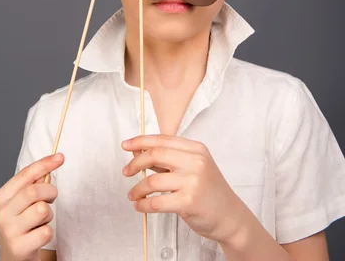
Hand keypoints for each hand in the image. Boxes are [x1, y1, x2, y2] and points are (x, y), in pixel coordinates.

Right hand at [0, 153, 64, 260]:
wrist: (13, 257)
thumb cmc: (22, 224)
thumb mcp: (22, 203)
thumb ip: (33, 184)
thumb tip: (53, 163)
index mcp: (1, 197)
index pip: (25, 174)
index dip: (44, 164)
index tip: (60, 157)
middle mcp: (2, 213)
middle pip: (34, 191)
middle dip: (50, 192)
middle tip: (50, 199)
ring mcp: (9, 231)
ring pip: (42, 210)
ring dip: (48, 215)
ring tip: (40, 221)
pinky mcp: (19, 248)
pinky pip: (46, 231)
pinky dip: (47, 232)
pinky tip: (38, 236)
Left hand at [121, 134, 245, 243]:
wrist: (230, 216)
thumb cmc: (209, 191)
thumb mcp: (193, 167)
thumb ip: (168, 159)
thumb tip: (138, 152)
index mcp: (196, 148)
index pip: (162, 139)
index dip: (140, 141)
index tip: (126, 145)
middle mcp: (195, 161)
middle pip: (155, 154)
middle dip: (135, 163)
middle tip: (126, 172)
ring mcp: (193, 181)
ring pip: (152, 181)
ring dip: (137, 189)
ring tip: (133, 195)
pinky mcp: (189, 201)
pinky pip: (156, 201)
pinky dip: (143, 204)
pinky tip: (139, 205)